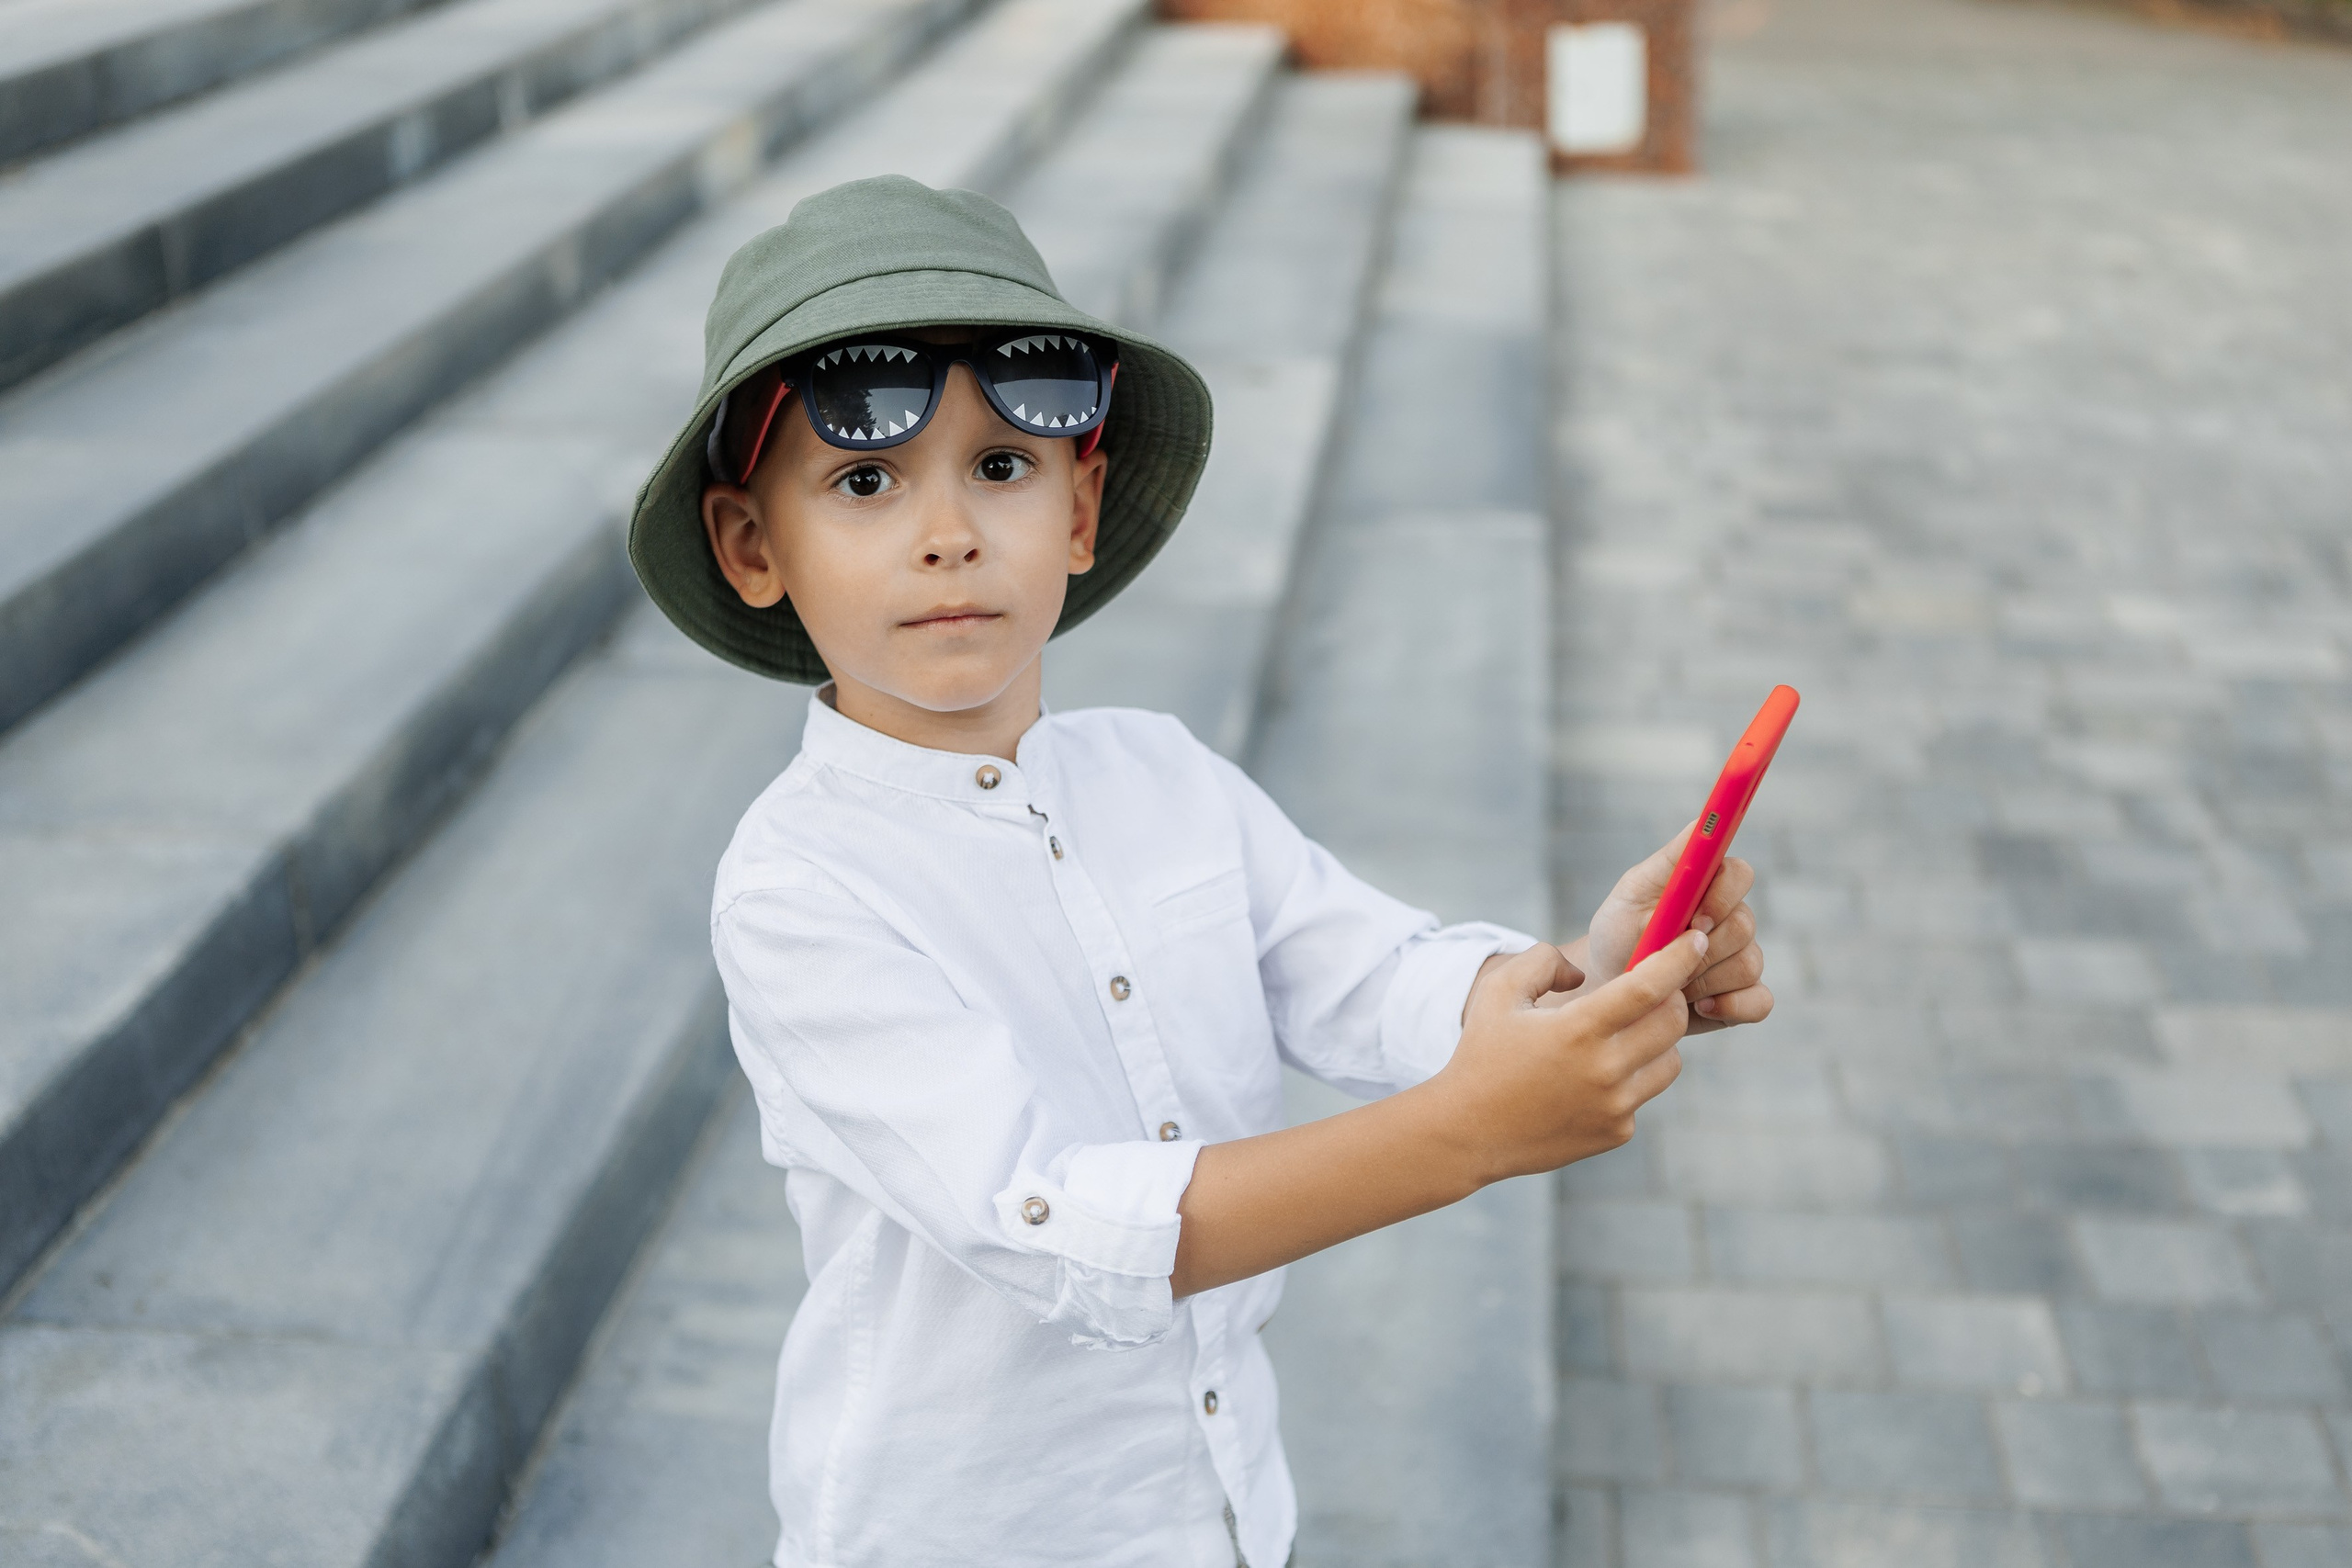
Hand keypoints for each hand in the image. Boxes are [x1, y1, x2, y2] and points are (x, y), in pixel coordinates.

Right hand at [1431, 934, 1711, 1183]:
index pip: (1648, 986)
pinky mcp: (1617, 1133)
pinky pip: (1643, 1094)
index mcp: (1577, 1030)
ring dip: (1655, 1042)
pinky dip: (1630, 1080)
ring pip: (1669, 1062)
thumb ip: (1545, 962)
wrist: (1468, 1132)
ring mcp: (1614, 1107)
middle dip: (1671, 997)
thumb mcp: (1499, 992)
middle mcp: (1603, 1071)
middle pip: (1672, 1023)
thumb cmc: (1482, 1054)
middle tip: (1653, 989)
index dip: (1679, 957)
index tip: (1696, 938)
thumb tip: (1583, 974)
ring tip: (1619, 1037)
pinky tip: (1592, 1079)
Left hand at [1582, 825, 1773, 1033]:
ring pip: (1750, 964)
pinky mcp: (1742, 998)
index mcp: (1707, 887)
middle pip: (1746, 925)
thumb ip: (1671, 859)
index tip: (1695, 919)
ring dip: (1703, 980)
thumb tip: (1703, 825)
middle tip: (1667, 958)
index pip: (1740, 874)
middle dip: (1702, 948)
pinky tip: (1698, 1007)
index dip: (1723, 896)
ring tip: (1669, 984)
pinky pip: (1760, 1001)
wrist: (1609, 988)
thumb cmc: (1619, 933)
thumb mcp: (1633, 892)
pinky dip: (1730, 1006)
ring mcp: (1739, 958)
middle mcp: (1731, 919)